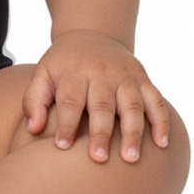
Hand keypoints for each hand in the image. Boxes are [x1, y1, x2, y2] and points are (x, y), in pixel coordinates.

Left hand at [22, 30, 168, 162]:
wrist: (91, 34)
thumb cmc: (63, 65)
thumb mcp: (43, 74)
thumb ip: (34, 100)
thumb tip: (32, 129)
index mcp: (74, 72)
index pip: (70, 100)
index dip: (66, 123)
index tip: (61, 147)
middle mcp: (101, 74)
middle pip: (102, 105)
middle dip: (101, 132)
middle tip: (98, 159)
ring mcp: (125, 77)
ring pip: (132, 105)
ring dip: (133, 132)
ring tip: (130, 159)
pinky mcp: (143, 79)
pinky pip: (156, 100)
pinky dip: (161, 121)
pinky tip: (161, 144)